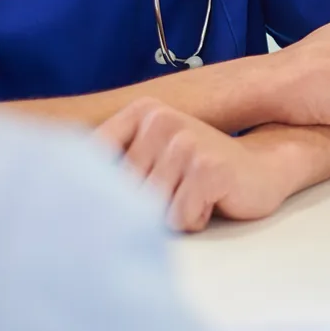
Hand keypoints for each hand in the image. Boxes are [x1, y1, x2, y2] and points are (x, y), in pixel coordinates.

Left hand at [97, 97, 297, 231]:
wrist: (265, 168)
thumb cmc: (202, 172)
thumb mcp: (152, 158)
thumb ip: (114, 167)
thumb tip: (64, 194)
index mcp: (143, 112)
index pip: (95, 160)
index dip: (102, 189)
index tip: (122, 190)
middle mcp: (162, 120)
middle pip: (123, 191)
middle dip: (148, 204)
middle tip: (178, 190)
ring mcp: (186, 141)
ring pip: (150, 207)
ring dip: (173, 213)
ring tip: (194, 195)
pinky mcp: (208, 168)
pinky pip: (179, 217)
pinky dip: (195, 218)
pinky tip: (212, 200)